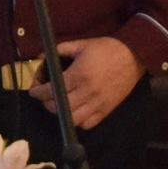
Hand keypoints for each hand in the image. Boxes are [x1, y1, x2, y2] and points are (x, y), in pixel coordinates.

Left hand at [27, 37, 143, 130]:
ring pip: (72, 119)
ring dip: (61, 114)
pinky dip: (78, 121)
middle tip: (44, 96)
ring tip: (58, 104)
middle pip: (59, 107)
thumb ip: (61, 50)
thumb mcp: (82, 44)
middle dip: (46, 103)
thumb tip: (42, 55)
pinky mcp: (107, 110)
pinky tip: (74, 111)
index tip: (34, 90)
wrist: (134, 55)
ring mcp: (98, 103)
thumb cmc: (107, 48)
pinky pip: (88, 124)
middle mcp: (88, 92)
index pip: (52, 90)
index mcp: (79, 75)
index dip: (38, 92)